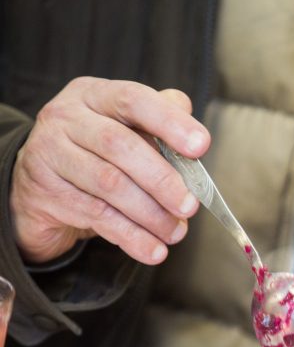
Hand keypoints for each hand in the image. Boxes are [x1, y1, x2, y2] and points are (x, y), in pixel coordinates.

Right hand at [10, 77, 210, 264]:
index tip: (200, 147)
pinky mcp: (44, 192)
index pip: (133, 100)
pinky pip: (96, 216)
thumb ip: (161, 131)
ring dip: (151, 214)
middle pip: (119, 145)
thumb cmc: (97, 155)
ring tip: (176, 232)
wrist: (39, 188)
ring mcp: (49, 153)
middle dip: (162, 179)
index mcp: (93, 95)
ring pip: (109, 183)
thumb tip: (196, 144)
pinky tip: (154, 250)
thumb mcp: (127, 133)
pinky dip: (132, 236)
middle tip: (190, 206)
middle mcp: (65, 118)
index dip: (169, 122)